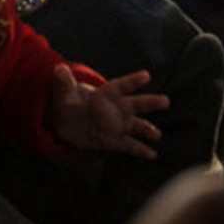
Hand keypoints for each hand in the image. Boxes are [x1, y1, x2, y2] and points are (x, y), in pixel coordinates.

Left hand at [50, 66, 168, 158]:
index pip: (121, 86)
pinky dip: (140, 150)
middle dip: (150, 103)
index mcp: (105, 94)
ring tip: (157, 134)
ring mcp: (117, 124)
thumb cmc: (69, 101)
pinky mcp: (115, 140)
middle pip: (135, 104)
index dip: (133, 81)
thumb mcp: (64, 91)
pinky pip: (129, 145)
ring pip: (136, 125)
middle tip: (165, 101)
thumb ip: (64, 82)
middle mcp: (116, 108)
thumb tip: (58, 69)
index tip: (146, 75)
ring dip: (147, 129)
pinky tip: (152, 155)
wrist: (67, 120)